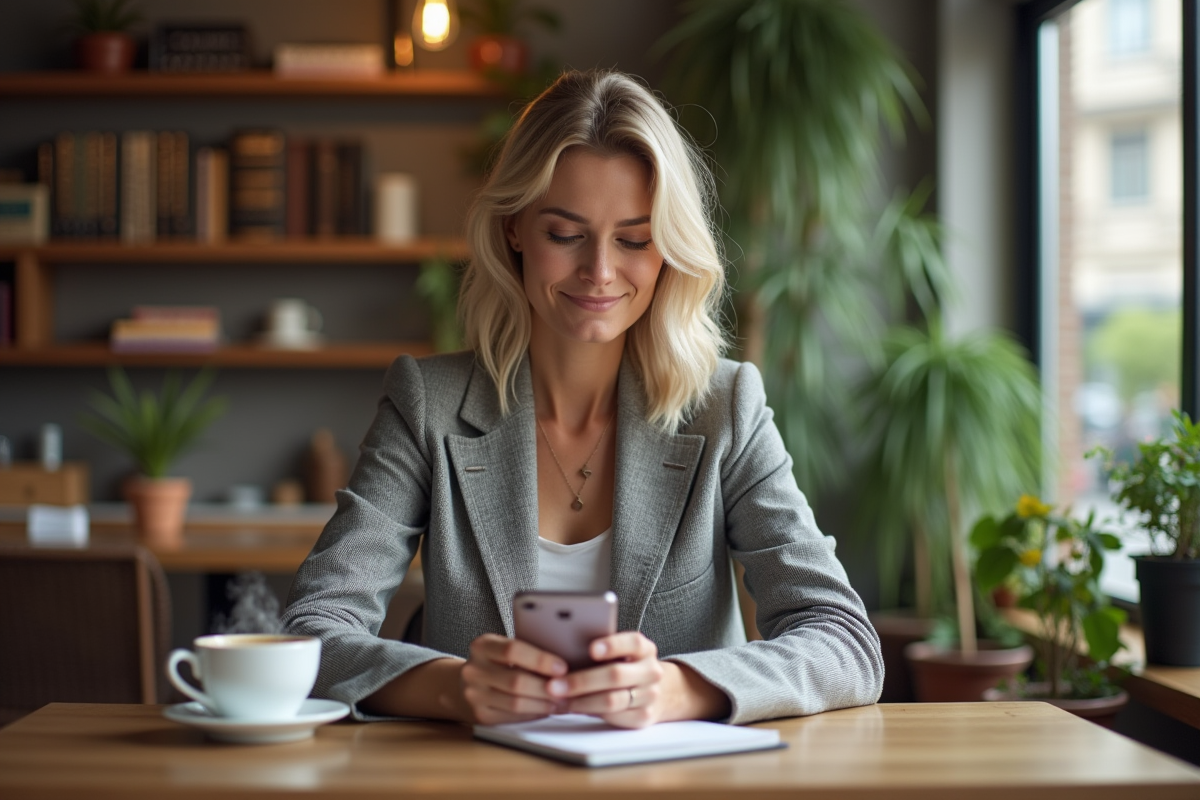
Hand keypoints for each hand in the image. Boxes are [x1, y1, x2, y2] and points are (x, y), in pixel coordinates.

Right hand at [460, 633, 568, 724]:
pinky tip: (547, 710)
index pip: (513, 650)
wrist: (462, 684)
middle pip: (516, 681)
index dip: (540, 660)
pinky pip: (512, 717)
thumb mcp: (502, 648)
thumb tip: (562, 663)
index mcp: (482, 646)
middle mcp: (474, 670)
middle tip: (569, 689)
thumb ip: (525, 651)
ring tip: (563, 701)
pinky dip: (534, 714)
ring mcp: (474, 695)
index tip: (562, 667)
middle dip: (547, 687)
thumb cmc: (494, 663)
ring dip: (544, 704)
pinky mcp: (479, 715)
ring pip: (516, 703)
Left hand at [547, 631, 667, 728]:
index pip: (633, 643)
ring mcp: (650, 695)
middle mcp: (650, 671)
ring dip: (580, 701)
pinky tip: (573, 707)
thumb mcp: (622, 653)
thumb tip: (565, 648)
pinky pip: (614, 717)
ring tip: (559, 699)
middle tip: (554, 685)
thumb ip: (602, 650)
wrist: (655, 692)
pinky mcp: (644, 716)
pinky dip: (590, 712)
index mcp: (644, 650)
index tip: (591, 649)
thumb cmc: (626, 667)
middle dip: (581, 681)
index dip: (612, 645)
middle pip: (616, 675)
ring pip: (612, 700)